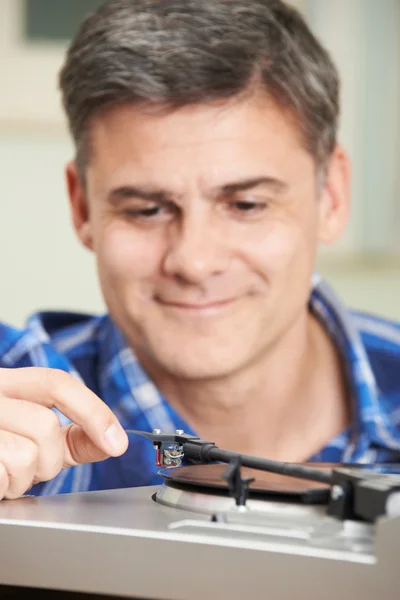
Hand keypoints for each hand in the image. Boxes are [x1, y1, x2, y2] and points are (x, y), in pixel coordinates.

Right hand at [0, 367, 128, 499]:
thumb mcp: (33, 436)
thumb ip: (71, 436)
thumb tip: (112, 439)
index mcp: (6, 383)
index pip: (57, 382)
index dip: (93, 411)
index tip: (117, 442)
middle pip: (46, 425)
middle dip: (48, 460)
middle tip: (28, 467)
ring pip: (26, 453)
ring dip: (22, 478)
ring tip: (4, 474)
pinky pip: (3, 474)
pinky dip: (3, 487)